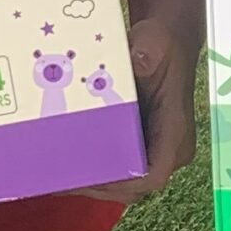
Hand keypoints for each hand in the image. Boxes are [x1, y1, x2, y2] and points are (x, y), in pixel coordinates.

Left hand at [77, 15, 195, 204]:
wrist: (162, 43)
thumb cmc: (161, 44)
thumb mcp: (156, 43)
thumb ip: (149, 51)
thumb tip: (139, 60)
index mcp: (175, 132)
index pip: (153, 175)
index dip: (121, 184)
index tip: (89, 178)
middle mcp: (167, 149)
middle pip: (133, 187)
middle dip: (96, 187)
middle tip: (60, 182)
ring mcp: (153, 150)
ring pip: (123, 182)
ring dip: (91, 183)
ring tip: (55, 179)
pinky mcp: (138, 145)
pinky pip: (117, 167)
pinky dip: (92, 169)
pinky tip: (63, 162)